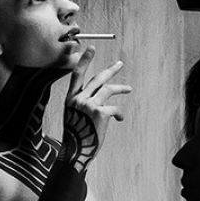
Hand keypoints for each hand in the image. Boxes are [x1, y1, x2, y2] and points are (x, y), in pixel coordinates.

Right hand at [60, 48, 130, 171]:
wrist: (76, 152)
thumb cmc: (77, 136)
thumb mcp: (74, 116)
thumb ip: (84, 103)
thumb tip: (102, 95)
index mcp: (71, 98)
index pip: (77, 74)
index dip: (84, 60)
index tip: (91, 48)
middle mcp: (79, 99)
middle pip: (97, 79)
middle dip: (110, 70)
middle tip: (120, 64)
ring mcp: (89, 105)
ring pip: (108, 90)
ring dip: (120, 88)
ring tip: (129, 89)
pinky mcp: (100, 113)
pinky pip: (115, 108)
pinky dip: (119, 113)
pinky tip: (119, 119)